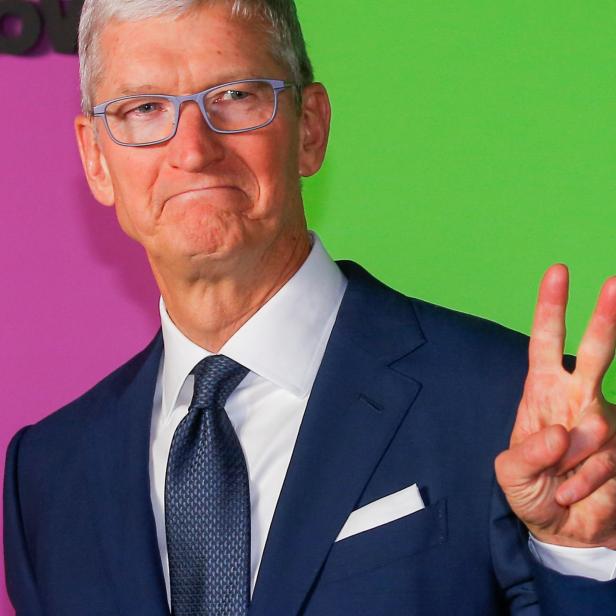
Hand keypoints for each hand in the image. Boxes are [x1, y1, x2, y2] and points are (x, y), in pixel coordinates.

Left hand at [495, 264, 615, 548]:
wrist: (563, 527)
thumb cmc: (532, 490)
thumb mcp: (511, 475)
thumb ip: (527, 454)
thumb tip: (560, 432)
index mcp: (543, 391)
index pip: (546, 342)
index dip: (551, 308)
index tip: (558, 272)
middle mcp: (578, 398)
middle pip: (596, 352)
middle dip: (605, 319)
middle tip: (614, 283)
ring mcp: (606, 422)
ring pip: (599, 429)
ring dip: (575, 466)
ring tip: (558, 484)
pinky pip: (609, 462)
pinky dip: (587, 484)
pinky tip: (575, 493)